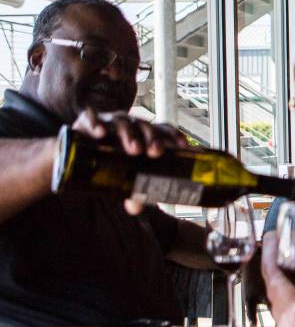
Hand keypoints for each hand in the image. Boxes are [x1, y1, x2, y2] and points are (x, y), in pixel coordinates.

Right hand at [72, 109, 189, 213]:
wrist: (78, 156)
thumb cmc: (112, 166)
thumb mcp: (125, 180)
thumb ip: (132, 193)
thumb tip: (135, 207)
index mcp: (144, 135)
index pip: (163, 130)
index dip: (173, 136)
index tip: (183, 146)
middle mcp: (130, 125)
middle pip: (145, 126)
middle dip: (152, 138)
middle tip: (155, 152)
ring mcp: (109, 121)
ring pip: (122, 121)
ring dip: (130, 134)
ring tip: (134, 149)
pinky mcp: (87, 121)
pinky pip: (90, 118)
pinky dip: (95, 124)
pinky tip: (100, 132)